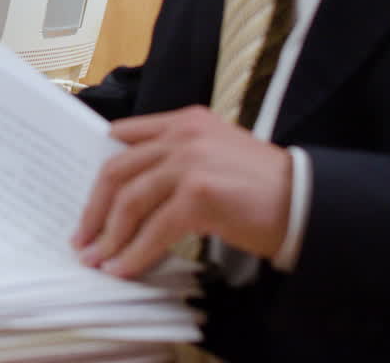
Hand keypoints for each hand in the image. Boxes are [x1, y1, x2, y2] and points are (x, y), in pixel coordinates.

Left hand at [71, 105, 292, 278]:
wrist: (307, 202)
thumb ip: (175, 156)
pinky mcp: (200, 195)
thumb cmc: (261, 186)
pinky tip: (124, 269)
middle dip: (94, 209)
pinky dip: (135, 253)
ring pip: (130, 202)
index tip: (85, 199)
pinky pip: (154, 229)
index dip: (97, 171)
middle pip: (117, 171)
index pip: (123, 138)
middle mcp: (182, 135)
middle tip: (82, 237)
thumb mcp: (214, 152)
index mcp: (184, 121)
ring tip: (98, 260)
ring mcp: (190, 163)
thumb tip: (128, 190)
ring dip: (109, 237)